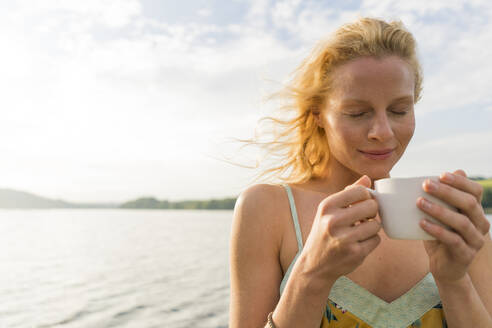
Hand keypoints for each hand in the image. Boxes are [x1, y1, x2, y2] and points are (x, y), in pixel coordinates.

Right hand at [300, 175, 381, 286]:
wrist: (314, 265)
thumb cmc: (324, 233)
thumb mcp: (329, 211)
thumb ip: (348, 193)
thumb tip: (367, 178)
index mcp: (327, 206)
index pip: (360, 191)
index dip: (366, 196)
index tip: (361, 204)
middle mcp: (333, 221)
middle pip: (371, 206)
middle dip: (372, 212)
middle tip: (364, 218)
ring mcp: (344, 238)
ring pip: (376, 224)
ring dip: (372, 228)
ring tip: (360, 232)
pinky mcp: (355, 253)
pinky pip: (376, 240)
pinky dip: (371, 241)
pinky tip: (359, 243)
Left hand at [417, 169, 490, 283]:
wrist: (445, 267)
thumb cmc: (439, 236)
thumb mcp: (438, 216)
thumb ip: (438, 200)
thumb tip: (429, 178)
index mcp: (475, 211)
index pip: (475, 191)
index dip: (461, 182)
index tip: (441, 175)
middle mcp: (480, 224)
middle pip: (469, 203)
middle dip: (447, 192)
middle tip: (426, 185)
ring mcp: (475, 240)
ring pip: (462, 222)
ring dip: (439, 210)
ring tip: (419, 202)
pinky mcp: (466, 254)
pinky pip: (453, 240)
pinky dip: (437, 230)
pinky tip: (422, 223)